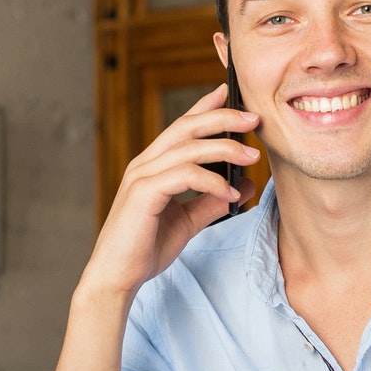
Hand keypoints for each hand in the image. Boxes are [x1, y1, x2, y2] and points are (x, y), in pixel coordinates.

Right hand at [78, 84, 260, 303]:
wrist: (117, 277)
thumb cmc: (145, 249)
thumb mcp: (187, 222)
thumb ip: (211, 202)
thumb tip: (243, 186)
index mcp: (152, 166)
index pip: (181, 126)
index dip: (205, 106)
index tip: (230, 92)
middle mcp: (145, 164)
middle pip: (187, 127)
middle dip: (222, 117)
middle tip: (254, 118)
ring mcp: (142, 176)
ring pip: (189, 148)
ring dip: (225, 150)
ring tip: (252, 158)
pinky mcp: (144, 193)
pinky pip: (185, 175)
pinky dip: (213, 182)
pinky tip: (231, 194)